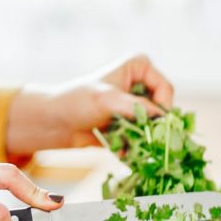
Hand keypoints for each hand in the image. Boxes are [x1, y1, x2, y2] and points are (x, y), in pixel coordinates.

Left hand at [6, 53, 173, 152]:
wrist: (55, 122)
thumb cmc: (77, 101)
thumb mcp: (107, 100)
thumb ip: (135, 107)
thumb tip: (161, 118)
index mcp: (138, 68)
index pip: (165, 88)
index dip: (163, 106)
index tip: (152, 122)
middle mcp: (139, 85)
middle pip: (163, 109)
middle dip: (154, 127)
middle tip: (144, 139)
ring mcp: (135, 106)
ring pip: (154, 126)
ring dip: (145, 139)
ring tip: (129, 144)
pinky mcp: (129, 125)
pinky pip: (142, 138)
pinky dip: (136, 147)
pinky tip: (122, 152)